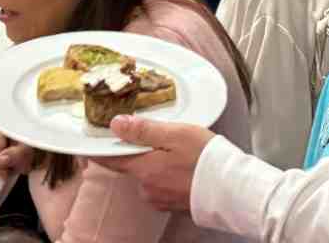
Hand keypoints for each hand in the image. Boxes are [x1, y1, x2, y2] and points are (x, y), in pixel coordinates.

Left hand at [90, 116, 215, 211]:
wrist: (233, 188)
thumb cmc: (208, 159)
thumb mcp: (177, 134)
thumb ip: (145, 130)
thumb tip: (116, 124)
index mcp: (144, 168)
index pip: (109, 159)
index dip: (100, 148)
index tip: (96, 139)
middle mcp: (146, 188)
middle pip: (133, 166)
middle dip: (142, 152)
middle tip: (163, 137)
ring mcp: (159, 199)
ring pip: (149, 176)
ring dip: (158, 164)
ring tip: (182, 153)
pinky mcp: (173, 205)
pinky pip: (163, 187)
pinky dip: (169, 176)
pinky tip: (187, 168)